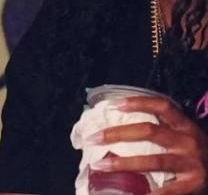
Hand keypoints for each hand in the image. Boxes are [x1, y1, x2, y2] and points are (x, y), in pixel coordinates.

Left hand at [91, 96, 206, 194]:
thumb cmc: (193, 152)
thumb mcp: (181, 136)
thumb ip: (158, 130)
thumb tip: (115, 129)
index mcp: (184, 125)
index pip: (162, 106)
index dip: (138, 102)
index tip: (113, 105)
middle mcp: (188, 140)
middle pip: (149, 131)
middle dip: (117, 133)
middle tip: (94, 138)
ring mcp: (192, 162)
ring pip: (154, 160)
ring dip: (124, 163)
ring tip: (101, 165)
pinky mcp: (195, 182)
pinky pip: (170, 189)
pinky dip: (151, 193)